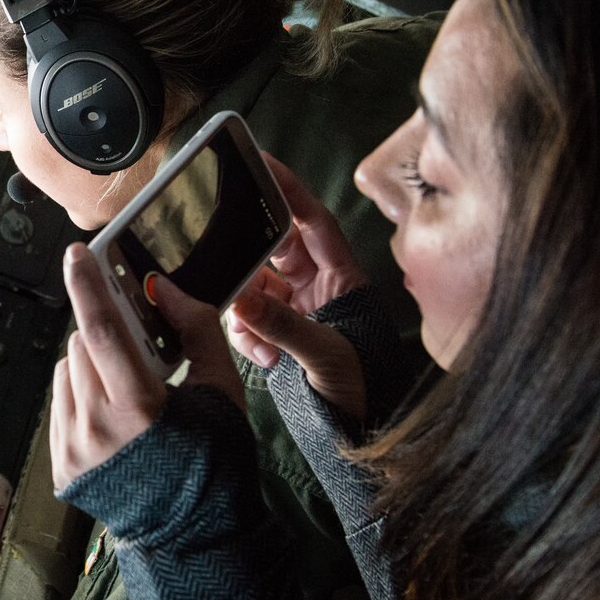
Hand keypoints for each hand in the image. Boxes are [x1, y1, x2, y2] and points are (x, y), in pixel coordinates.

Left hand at [50, 242, 243, 492]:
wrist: (197, 535)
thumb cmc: (216, 462)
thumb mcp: (222, 390)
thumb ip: (195, 330)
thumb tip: (160, 287)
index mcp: (138, 409)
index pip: (100, 330)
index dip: (88, 285)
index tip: (76, 253)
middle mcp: (96, 430)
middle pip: (83, 346)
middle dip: (108, 336)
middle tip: (137, 352)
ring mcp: (73, 451)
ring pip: (67, 372)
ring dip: (92, 366)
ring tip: (129, 391)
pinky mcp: (61, 467)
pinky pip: (61, 405)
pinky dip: (83, 396)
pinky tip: (114, 417)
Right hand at [227, 153, 368, 420]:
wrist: (367, 435)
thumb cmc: (370, 391)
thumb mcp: (329, 355)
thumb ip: (283, 325)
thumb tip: (240, 300)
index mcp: (343, 278)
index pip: (313, 221)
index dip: (289, 190)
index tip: (261, 164)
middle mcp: (321, 288)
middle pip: (274, 252)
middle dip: (250, 263)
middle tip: (229, 268)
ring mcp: (301, 312)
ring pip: (256, 288)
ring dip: (245, 309)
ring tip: (255, 339)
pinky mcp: (283, 337)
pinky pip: (251, 320)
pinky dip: (246, 335)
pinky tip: (261, 356)